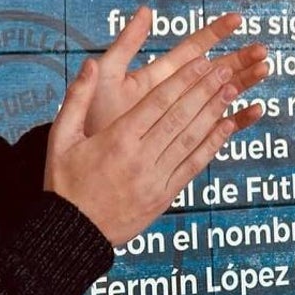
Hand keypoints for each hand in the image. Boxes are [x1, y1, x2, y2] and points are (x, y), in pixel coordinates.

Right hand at [45, 16, 267, 245]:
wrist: (73, 233)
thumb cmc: (65, 182)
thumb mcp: (60, 137)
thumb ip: (77, 97)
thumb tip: (91, 64)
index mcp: (117, 139)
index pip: (158, 102)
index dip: (184, 79)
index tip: (203, 61)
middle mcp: (140, 158)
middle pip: (181, 116)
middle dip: (206, 89)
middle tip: (227, 66)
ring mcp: (155, 179)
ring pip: (191, 139)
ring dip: (215, 111)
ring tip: (233, 88)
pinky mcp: (164, 196)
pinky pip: (194, 166)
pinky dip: (213, 145)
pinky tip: (228, 126)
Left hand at [84, 8, 268, 136]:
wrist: (90, 158)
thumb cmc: (94, 116)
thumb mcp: (107, 73)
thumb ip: (127, 43)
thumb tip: (146, 10)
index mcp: (159, 75)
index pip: (192, 48)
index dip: (215, 32)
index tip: (237, 19)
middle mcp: (175, 93)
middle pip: (214, 71)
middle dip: (238, 58)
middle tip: (263, 50)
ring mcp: (183, 117)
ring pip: (220, 95)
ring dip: (243, 83)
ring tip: (265, 70)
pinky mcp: (186, 142)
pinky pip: (217, 130)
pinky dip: (237, 121)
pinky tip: (255, 111)